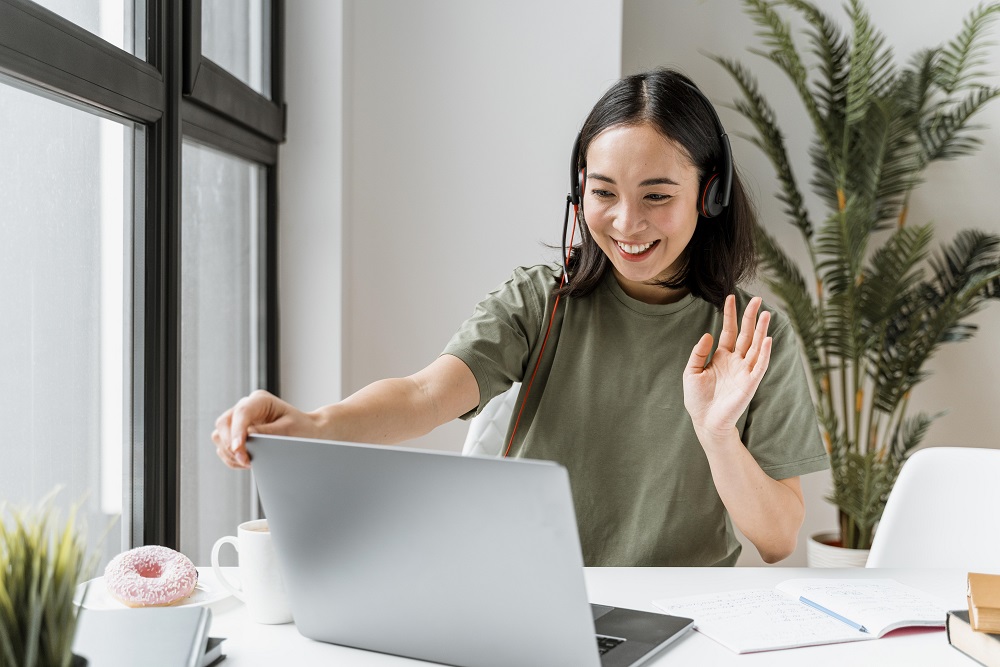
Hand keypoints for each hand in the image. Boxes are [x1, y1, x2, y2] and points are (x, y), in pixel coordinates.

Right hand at [211, 390, 316, 468]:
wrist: (306, 432)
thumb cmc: (301, 428)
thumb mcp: (289, 430)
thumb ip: (268, 433)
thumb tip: (247, 437)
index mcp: (260, 400)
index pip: (242, 412)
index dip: (237, 432)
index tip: (239, 449)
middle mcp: (246, 407)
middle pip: (224, 423)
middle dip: (231, 445)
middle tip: (246, 461)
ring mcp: (239, 420)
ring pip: (220, 435)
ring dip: (230, 452)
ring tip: (249, 462)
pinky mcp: (235, 433)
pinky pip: (223, 446)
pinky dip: (231, 457)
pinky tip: (246, 461)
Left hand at [683, 295, 771, 444]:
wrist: (705, 421)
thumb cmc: (698, 399)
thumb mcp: (691, 371)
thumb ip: (699, 353)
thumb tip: (708, 335)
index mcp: (721, 356)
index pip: (728, 330)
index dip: (730, 314)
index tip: (730, 297)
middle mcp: (735, 361)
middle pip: (746, 334)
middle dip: (751, 317)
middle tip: (757, 299)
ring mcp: (744, 371)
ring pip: (756, 346)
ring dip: (762, 330)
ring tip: (766, 314)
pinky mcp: (750, 383)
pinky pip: (759, 365)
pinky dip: (764, 352)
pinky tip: (767, 339)